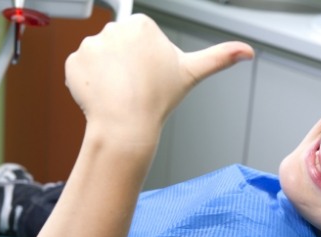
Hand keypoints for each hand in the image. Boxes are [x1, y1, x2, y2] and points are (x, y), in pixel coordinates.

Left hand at [65, 14, 253, 140]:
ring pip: (99, 58)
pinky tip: (102, 95)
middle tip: (135, 87)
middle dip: (125, 64)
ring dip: (106, 74)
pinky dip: (88, 83)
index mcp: (141, 25)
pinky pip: (80, 69)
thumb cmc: (158, 100)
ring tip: (119, 93)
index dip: (145, 59)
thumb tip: (248, 51)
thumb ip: (220, 57)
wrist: (126, 126)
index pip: (139, 37)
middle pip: (118, 45)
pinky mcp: (73, 62)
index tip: (149, 75)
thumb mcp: (192, 73)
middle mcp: (113, 29)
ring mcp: (90, 45)